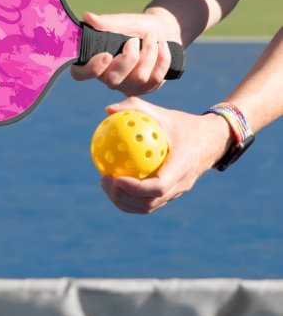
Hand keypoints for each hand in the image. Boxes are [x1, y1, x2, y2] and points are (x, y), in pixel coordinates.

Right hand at [71, 10, 180, 95]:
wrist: (162, 31)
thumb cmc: (137, 27)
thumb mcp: (124, 21)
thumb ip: (106, 22)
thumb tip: (87, 17)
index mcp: (94, 61)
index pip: (80, 74)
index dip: (91, 69)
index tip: (106, 55)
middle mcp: (107, 77)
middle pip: (113, 80)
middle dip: (129, 58)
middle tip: (134, 39)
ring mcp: (126, 86)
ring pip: (139, 78)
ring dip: (149, 52)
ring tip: (151, 37)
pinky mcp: (144, 89)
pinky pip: (155, 79)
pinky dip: (162, 58)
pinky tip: (162, 46)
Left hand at [99, 97, 233, 213]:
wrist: (212, 140)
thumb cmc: (184, 124)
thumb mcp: (163, 113)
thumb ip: (136, 108)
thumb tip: (107, 110)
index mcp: (182, 166)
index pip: (158, 187)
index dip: (135, 188)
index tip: (115, 178)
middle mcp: (181, 184)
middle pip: (149, 203)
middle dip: (123, 197)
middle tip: (104, 180)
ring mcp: (177, 192)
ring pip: (148, 207)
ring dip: (124, 201)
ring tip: (105, 184)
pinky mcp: (172, 194)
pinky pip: (149, 202)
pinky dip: (130, 199)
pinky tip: (114, 184)